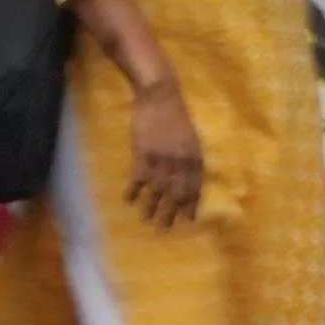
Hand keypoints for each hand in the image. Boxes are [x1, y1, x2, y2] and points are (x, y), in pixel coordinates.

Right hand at [126, 78, 204, 229]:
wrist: (160, 96)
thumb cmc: (175, 114)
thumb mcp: (190, 137)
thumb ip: (189, 157)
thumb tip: (186, 176)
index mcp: (195, 158)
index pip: (194, 188)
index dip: (190, 205)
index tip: (188, 220)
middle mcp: (181, 162)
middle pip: (176, 194)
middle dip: (171, 213)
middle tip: (165, 228)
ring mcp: (162, 159)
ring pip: (157, 190)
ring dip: (152, 207)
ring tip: (147, 220)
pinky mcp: (144, 153)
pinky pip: (139, 178)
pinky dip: (134, 190)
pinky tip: (129, 200)